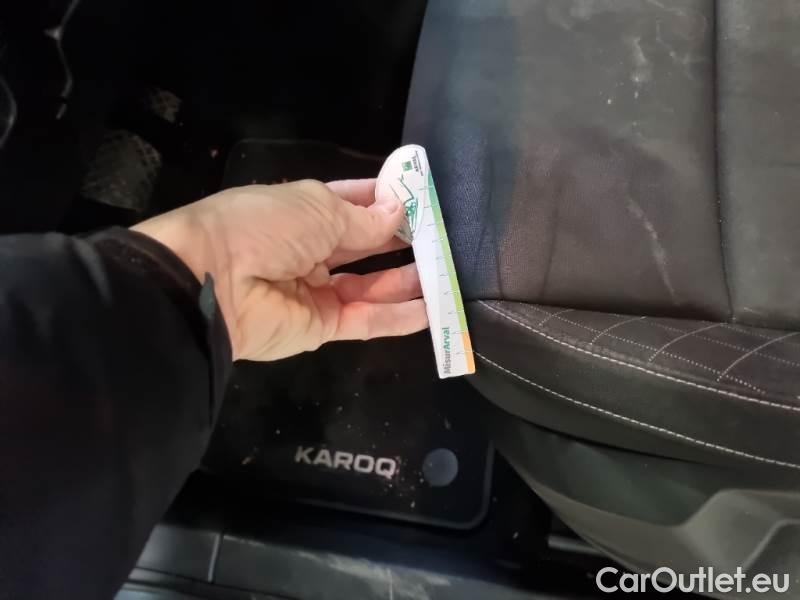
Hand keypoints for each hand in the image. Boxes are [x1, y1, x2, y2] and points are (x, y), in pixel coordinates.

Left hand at [132, 179, 427, 360]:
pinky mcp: (320, 327)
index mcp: (301, 212)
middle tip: (443, 239)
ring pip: (370, 286)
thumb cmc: (263, 227)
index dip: (385, 201)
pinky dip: (398, 317)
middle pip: (364, 247)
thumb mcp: (317, 209)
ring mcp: (315, 291)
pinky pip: (365, 320)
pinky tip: (432, 309)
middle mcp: (309, 250)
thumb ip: (363, 219)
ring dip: (407, 280)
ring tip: (447, 274)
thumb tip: (399, 213)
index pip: (351, 203)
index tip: (422, 199)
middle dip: (402, 241)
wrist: (212, 282)